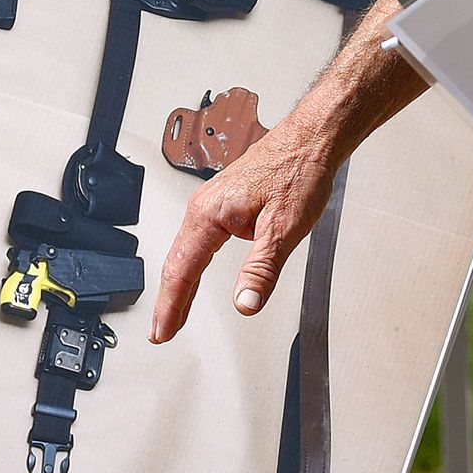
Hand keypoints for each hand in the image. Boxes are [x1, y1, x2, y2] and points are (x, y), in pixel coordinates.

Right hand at [151, 115, 340, 342]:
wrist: (311, 140)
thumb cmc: (299, 171)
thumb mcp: (283, 229)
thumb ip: (261, 270)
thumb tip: (244, 304)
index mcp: (210, 213)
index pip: (182, 270)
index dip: (171, 305)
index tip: (163, 332)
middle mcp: (205, 206)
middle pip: (178, 262)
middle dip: (168, 300)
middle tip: (161, 332)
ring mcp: (213, 203)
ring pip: (187, 251)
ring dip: (179, 284)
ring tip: (173, 314)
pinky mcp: (225, 203)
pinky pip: (199, 241)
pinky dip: (192, 266)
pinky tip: (194, 277)